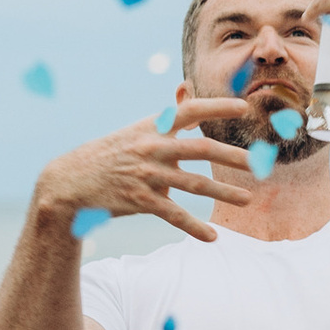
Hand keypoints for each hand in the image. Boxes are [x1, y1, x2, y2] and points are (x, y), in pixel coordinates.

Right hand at [32, 99, 257, 245]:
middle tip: (260, 162)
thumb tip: (186, 93)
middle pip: (201, 149)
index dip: (216, 107)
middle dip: (233, 156)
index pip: (189, 111)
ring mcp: (147, 174)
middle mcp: (152, 148)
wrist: (69, 181)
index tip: (243, 107)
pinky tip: (212, 237)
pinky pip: (173, 215)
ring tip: (247, 200)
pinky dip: (194, 227)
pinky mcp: (140, 200)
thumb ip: (165, 118)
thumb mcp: (136, 131)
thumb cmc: (110, 154)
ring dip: (224, 193)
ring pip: (194, 185)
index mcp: (152, 128)